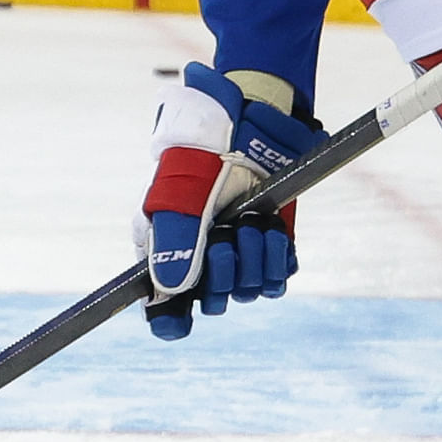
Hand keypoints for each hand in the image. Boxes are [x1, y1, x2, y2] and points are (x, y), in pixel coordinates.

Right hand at [140, 63, 325, 339]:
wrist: (250, 121)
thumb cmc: (203, 153)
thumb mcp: (179, 194)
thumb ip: (174, 243)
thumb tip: (173, 291)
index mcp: (165, 249)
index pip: (164, 310)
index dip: (171, 320)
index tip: (180, 319)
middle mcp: (201, 258)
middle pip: (213, 303)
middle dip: (223, 275)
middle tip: (226, 237)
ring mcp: (237, 253)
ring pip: (248, 292)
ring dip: (253, 261)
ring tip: (251, 223)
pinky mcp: (270, 246)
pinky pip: (276, 279)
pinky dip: (276, 259)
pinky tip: (271, 230)